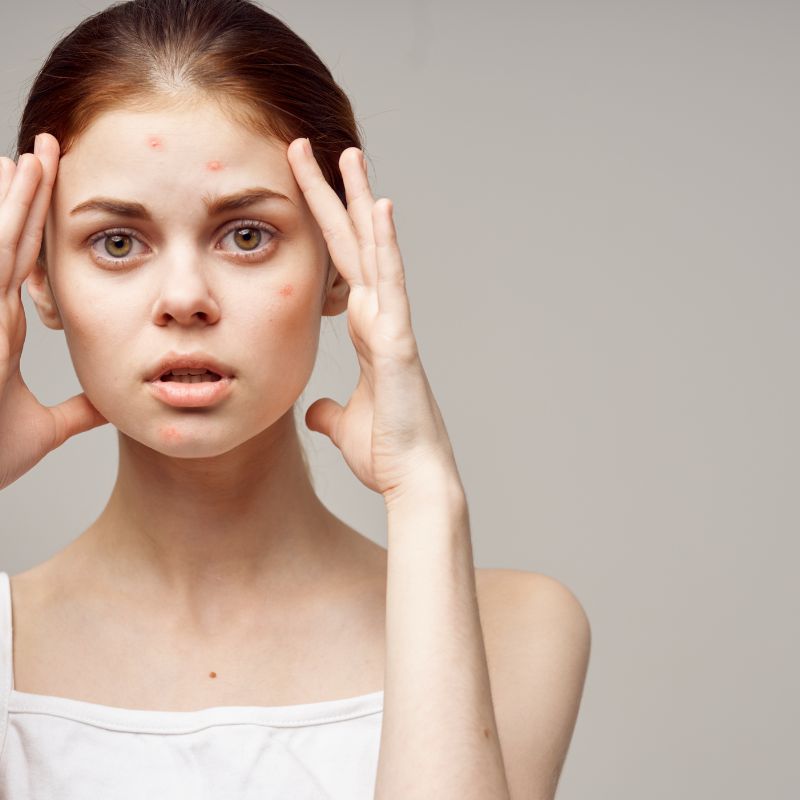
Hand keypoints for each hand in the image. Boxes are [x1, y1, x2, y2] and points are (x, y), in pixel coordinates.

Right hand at [0, 133, 106, 490]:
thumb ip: (77, 412)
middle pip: (8, 243)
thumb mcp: (43, 429)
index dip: (35, 226)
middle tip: (43, 148)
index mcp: (0, 331)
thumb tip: (110, 403)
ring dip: (9, 204)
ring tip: (26, 157)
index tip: (49, 188)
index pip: (23, 265)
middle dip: (25, 196)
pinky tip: (2, 203)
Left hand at [287, 138, 461, 503]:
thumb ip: (327, 410)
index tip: (304, 188)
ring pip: (376, 253)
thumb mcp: (342, 426)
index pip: (342, 266)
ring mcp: (393, 327)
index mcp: (368, 332)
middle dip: (334, 196)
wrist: (413, 482)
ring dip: (361, 203)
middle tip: (316, 148)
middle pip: (355, 246)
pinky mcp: (399, 344)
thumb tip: (314, 410)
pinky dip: (386, 248)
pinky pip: (391, 287)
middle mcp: (382, 320)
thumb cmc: (387, 454)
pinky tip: (378, 208)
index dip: (324, 226)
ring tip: (348, 156)